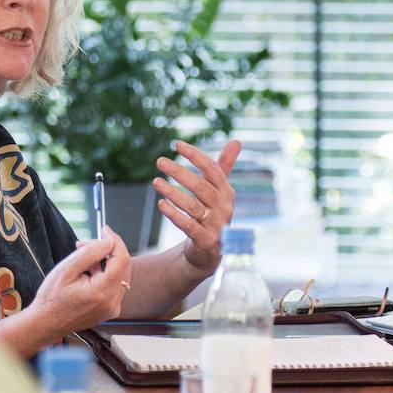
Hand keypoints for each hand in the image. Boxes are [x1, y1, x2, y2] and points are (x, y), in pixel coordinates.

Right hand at [29, 227, 133, 332]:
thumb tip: (108, 242)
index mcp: (101, 292)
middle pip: (123, 266)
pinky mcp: (110, 310)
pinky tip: (89, 274)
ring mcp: (112, 308)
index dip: (115, 241)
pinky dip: (105, 275)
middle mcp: (111, 302)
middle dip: (107, 250)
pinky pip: (115, 286)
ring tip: (82, 261)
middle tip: (85, 245)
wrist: (46, 324)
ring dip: (106, 262)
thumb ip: (90, 253)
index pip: (121, 259)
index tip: (104, 230)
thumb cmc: (51, 298)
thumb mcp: (66, 270)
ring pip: (120, 275)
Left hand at [152, 139, 239, 274]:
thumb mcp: (218, 191)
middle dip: (179, 172)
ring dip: (172, 192)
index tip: (178, 145)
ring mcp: (216, 225)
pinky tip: (161, 203)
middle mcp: (224, 207)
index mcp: (226, 192)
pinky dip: (174, 214)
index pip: (213, 170)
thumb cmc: (212, 215)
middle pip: (201, 186)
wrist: (209, 252)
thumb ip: (224, 167)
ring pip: (192, 206)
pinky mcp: (206, 241)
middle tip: (160, 161)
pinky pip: (188, 226)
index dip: (196, 156)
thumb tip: (237, 141)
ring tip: (155, 182)